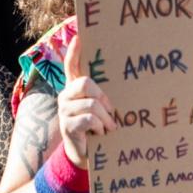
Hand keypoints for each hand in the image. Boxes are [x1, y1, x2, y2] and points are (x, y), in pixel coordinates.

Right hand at [56, 31, 116, 163]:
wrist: (86, 155)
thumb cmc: (98, 129)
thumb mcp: (101, 110)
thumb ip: (104, 97)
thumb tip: (128, 83)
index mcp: (75, 89)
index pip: (71, 66)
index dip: (73, 52)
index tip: (79, 37)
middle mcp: (66, 96)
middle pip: (85, 83)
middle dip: (103, 98)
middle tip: (111, 112)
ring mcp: (64, 110)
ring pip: (91, 104)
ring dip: (105, 118)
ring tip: (108, 128)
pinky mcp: (67, 125)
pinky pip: (89, 119)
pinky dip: (100, 127)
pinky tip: (100, 134)